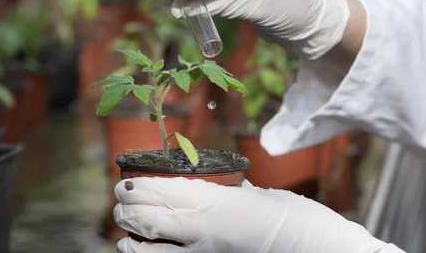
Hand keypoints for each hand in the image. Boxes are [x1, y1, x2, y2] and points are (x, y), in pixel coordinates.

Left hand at [113, 177, 385, 252]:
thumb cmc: (305, 226)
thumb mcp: (266, 199)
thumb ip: (233, 194)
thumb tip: (212, 189)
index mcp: (224, 207)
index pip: (169, 193)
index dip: (142, 188)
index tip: (126, 182)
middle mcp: (210, 237)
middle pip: (154, 222)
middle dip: (131, 211)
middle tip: (120, 201)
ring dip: (134, 244)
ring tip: (124, 238)